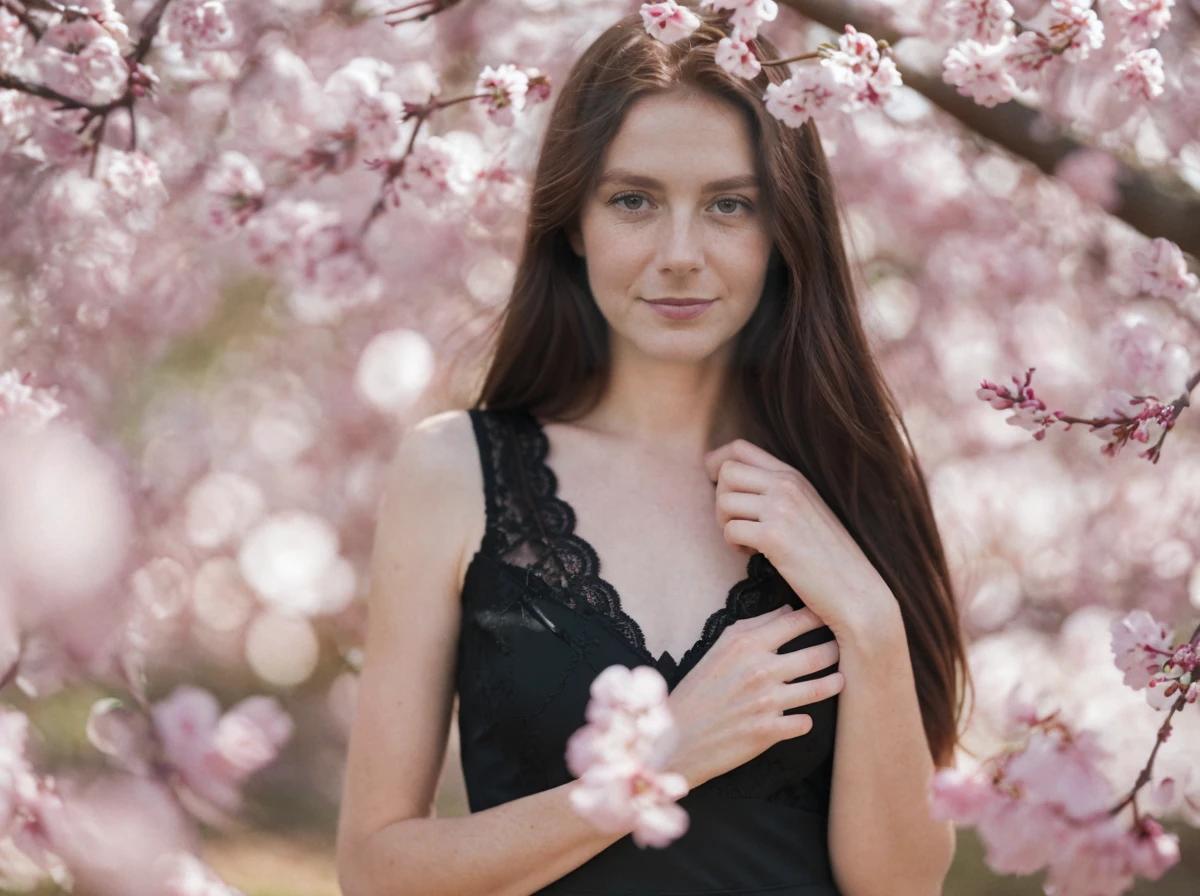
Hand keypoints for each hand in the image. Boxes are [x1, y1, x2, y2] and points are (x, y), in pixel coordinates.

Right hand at [663, 604, 842, 790]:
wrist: (677, 735)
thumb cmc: (699, 688)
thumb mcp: (720, 647)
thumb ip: (754, 626)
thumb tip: (788, 611)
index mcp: (747, 645)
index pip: (798, 622)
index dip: (821, 616)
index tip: (833, 616)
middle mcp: (761, 670)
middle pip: (818, 654)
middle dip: (836, 650)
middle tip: (844, 649)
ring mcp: (767, 703)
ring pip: (821, 688)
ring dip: (834, 683)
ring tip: (840, 679)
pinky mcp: (769, 732)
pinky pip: (805, 722)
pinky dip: (807, 719)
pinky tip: (805, 717)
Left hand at [703, 438, 896, 639]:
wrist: (855, 589)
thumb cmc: (827, 554)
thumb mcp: (805, 508)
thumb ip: (776, 490)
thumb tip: (728, 481)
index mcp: (794, 475)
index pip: (740, 448)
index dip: (717, 463)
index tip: (715, 484)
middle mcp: (787, 485)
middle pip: (726, 471)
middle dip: (720, 498)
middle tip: (735, 522)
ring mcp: (782, 508)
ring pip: (724, 501)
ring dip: (726, 523)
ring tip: (747, 540)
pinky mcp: (774, 537)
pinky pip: (730, 530)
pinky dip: (734, 544)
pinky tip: (752, 554)